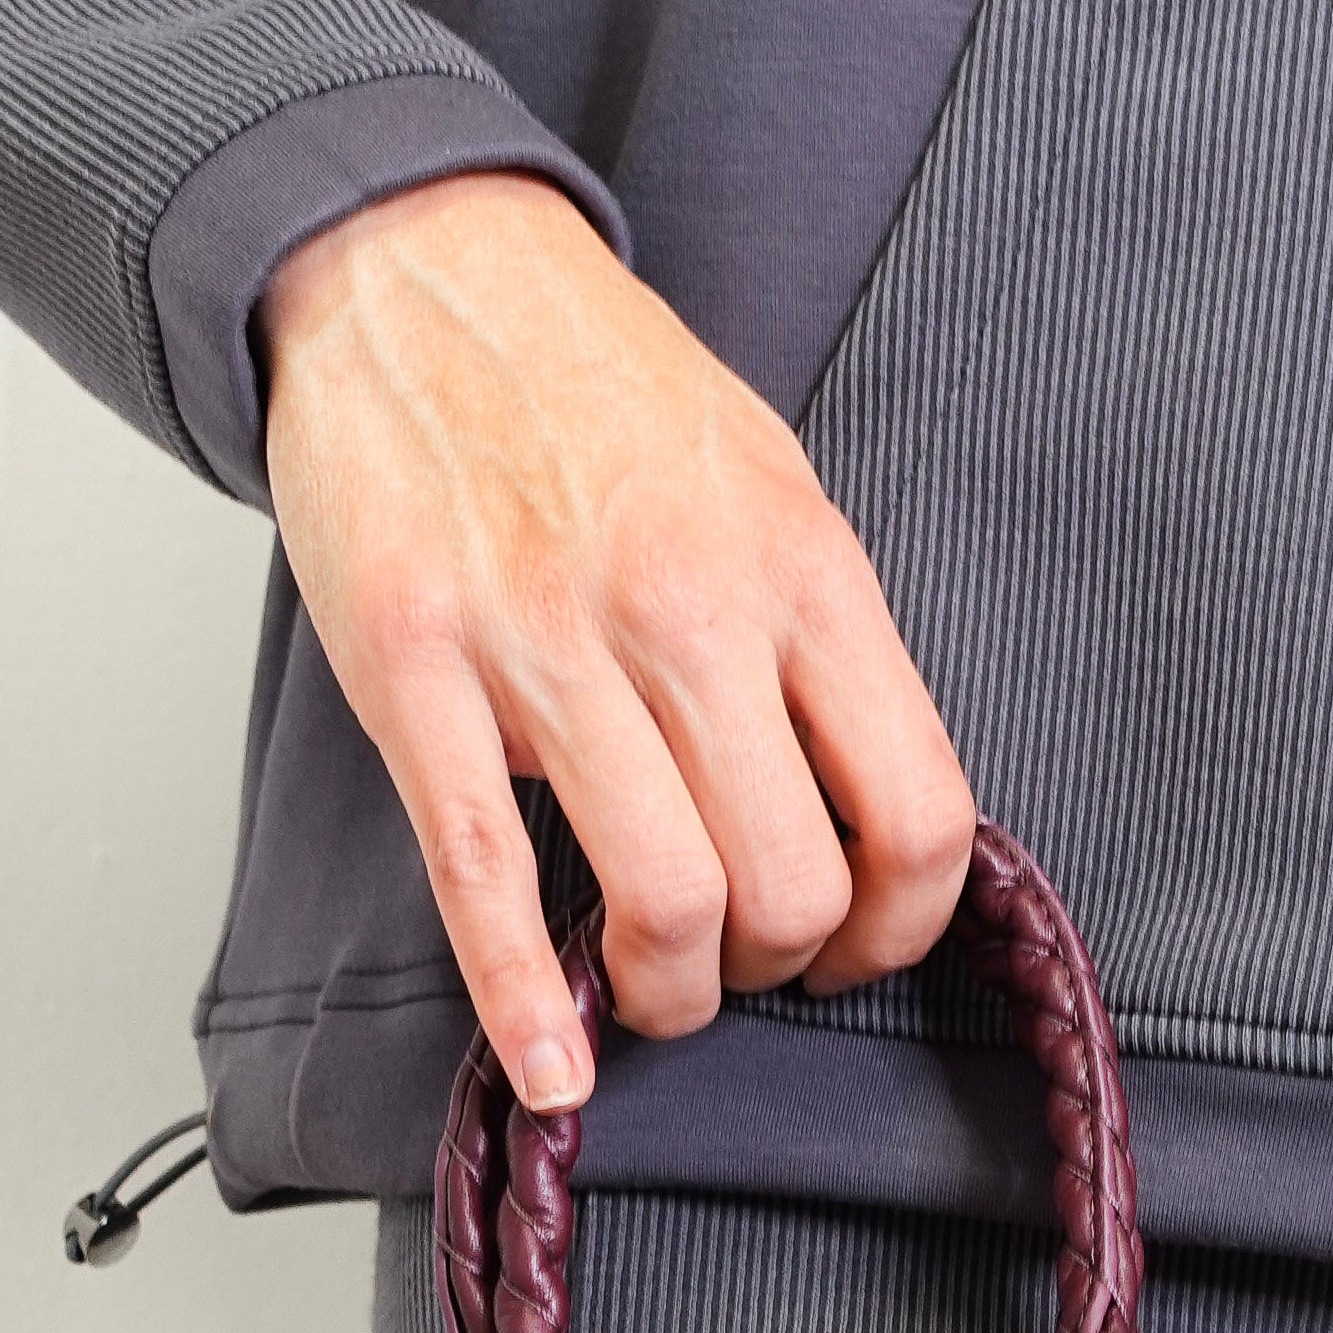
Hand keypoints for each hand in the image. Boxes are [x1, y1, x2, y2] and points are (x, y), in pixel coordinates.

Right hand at [257, 172, 974, 1110]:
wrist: (421, 268)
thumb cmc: (597, 387)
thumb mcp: (766, 482)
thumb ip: (814, 640)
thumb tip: (862, 805)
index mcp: (801, 565)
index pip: (914, 808)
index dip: (899, 922)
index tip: (857, 945)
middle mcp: (690, 606)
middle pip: (790, 881)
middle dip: (775, 967)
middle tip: (743, 962)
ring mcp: (546, 639)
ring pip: (662, 897)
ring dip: (670, 991)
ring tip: (652, 989)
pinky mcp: (418, 668)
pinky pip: (485, 875)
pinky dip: (523, 1002)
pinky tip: (551, 1064)